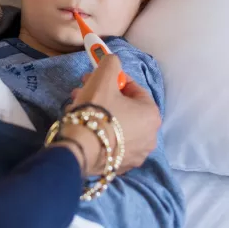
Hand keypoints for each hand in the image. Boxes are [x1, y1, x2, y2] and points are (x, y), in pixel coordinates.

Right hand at [65, 55, 160, 174]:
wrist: (80, 149)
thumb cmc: (97, 110)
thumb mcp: (104, 76)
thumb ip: (111, 63)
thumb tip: (112, 61)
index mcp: (152, 115)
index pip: (134, 89)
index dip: (113, 80)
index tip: (96, 78)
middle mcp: (150, 137)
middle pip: (124, 108)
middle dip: (103, 96)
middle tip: (83, 91)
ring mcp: (136, 155)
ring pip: (117, 126)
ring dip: (99, 113)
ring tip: (76, 108)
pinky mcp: (120, 167)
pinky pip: (111, 143)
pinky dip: (100, 133)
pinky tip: (83, 128)